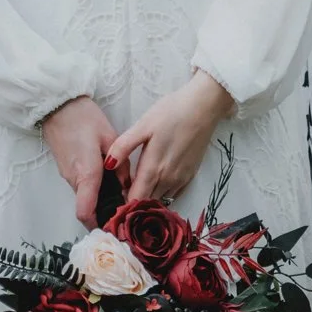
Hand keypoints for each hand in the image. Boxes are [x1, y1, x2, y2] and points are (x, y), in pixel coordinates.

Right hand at [41, 96, 129, 225]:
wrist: (57, 104)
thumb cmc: (83, 118)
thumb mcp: (109, 137)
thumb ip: (121, 164)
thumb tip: (128, 185)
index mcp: (87, 173)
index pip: (86, 213)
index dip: (99, 225)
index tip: (115, 229)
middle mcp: (74, 179)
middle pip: (88, 208)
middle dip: (104, 213)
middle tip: (124, 212)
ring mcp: (67, 175)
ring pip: (84, 197)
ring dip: (99, 200)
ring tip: (119, 194)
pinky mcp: (65, 169)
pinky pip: (80, 186)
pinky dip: (92, 189)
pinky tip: (106, 179)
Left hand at [105, 71, 234, 205]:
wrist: (203, 107)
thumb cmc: (171, 113)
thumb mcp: (143, 125)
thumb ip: (123, 146)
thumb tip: (108, 165)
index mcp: (153, 170)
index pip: (135, 200)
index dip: (123, 204)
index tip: (115, 197)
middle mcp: (167, 180)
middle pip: (147, 202)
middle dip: (134, 202)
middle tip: (124, 191)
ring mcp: (180, 180)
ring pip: (160, 199)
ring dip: (149, 198)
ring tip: (139, 185)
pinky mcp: (190, 175)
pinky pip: (173, 194)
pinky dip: (163, 193)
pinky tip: (157, 181)